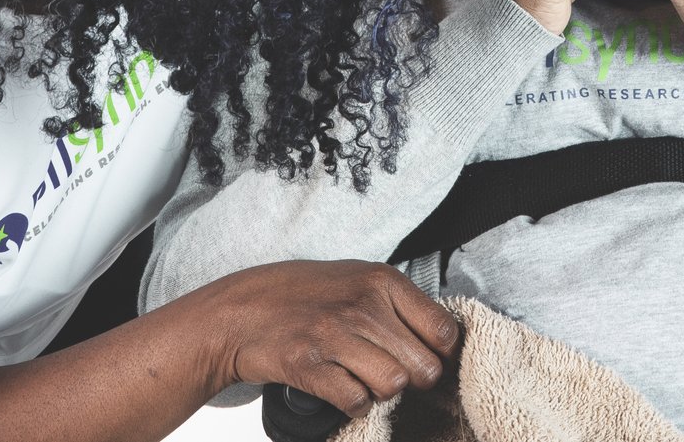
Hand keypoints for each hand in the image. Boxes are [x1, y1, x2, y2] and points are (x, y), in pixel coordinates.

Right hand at [198, 260, 459, 417]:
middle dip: (413, 379)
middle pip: (424, 366)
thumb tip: (442, 339)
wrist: (239, 310)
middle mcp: (363, 305)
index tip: (427, 359)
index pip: (444, 330)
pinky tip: (343, 390)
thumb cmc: (305, 294)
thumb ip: (397, 302)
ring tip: (363, 378)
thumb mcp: (357, 278)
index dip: (442, 355)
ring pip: (395, 386)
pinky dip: (354, 405)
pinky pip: (357, 401)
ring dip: (382, 392)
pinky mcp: (308, 365)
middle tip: (391, 373)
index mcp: (382, 280)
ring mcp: (334, 335)